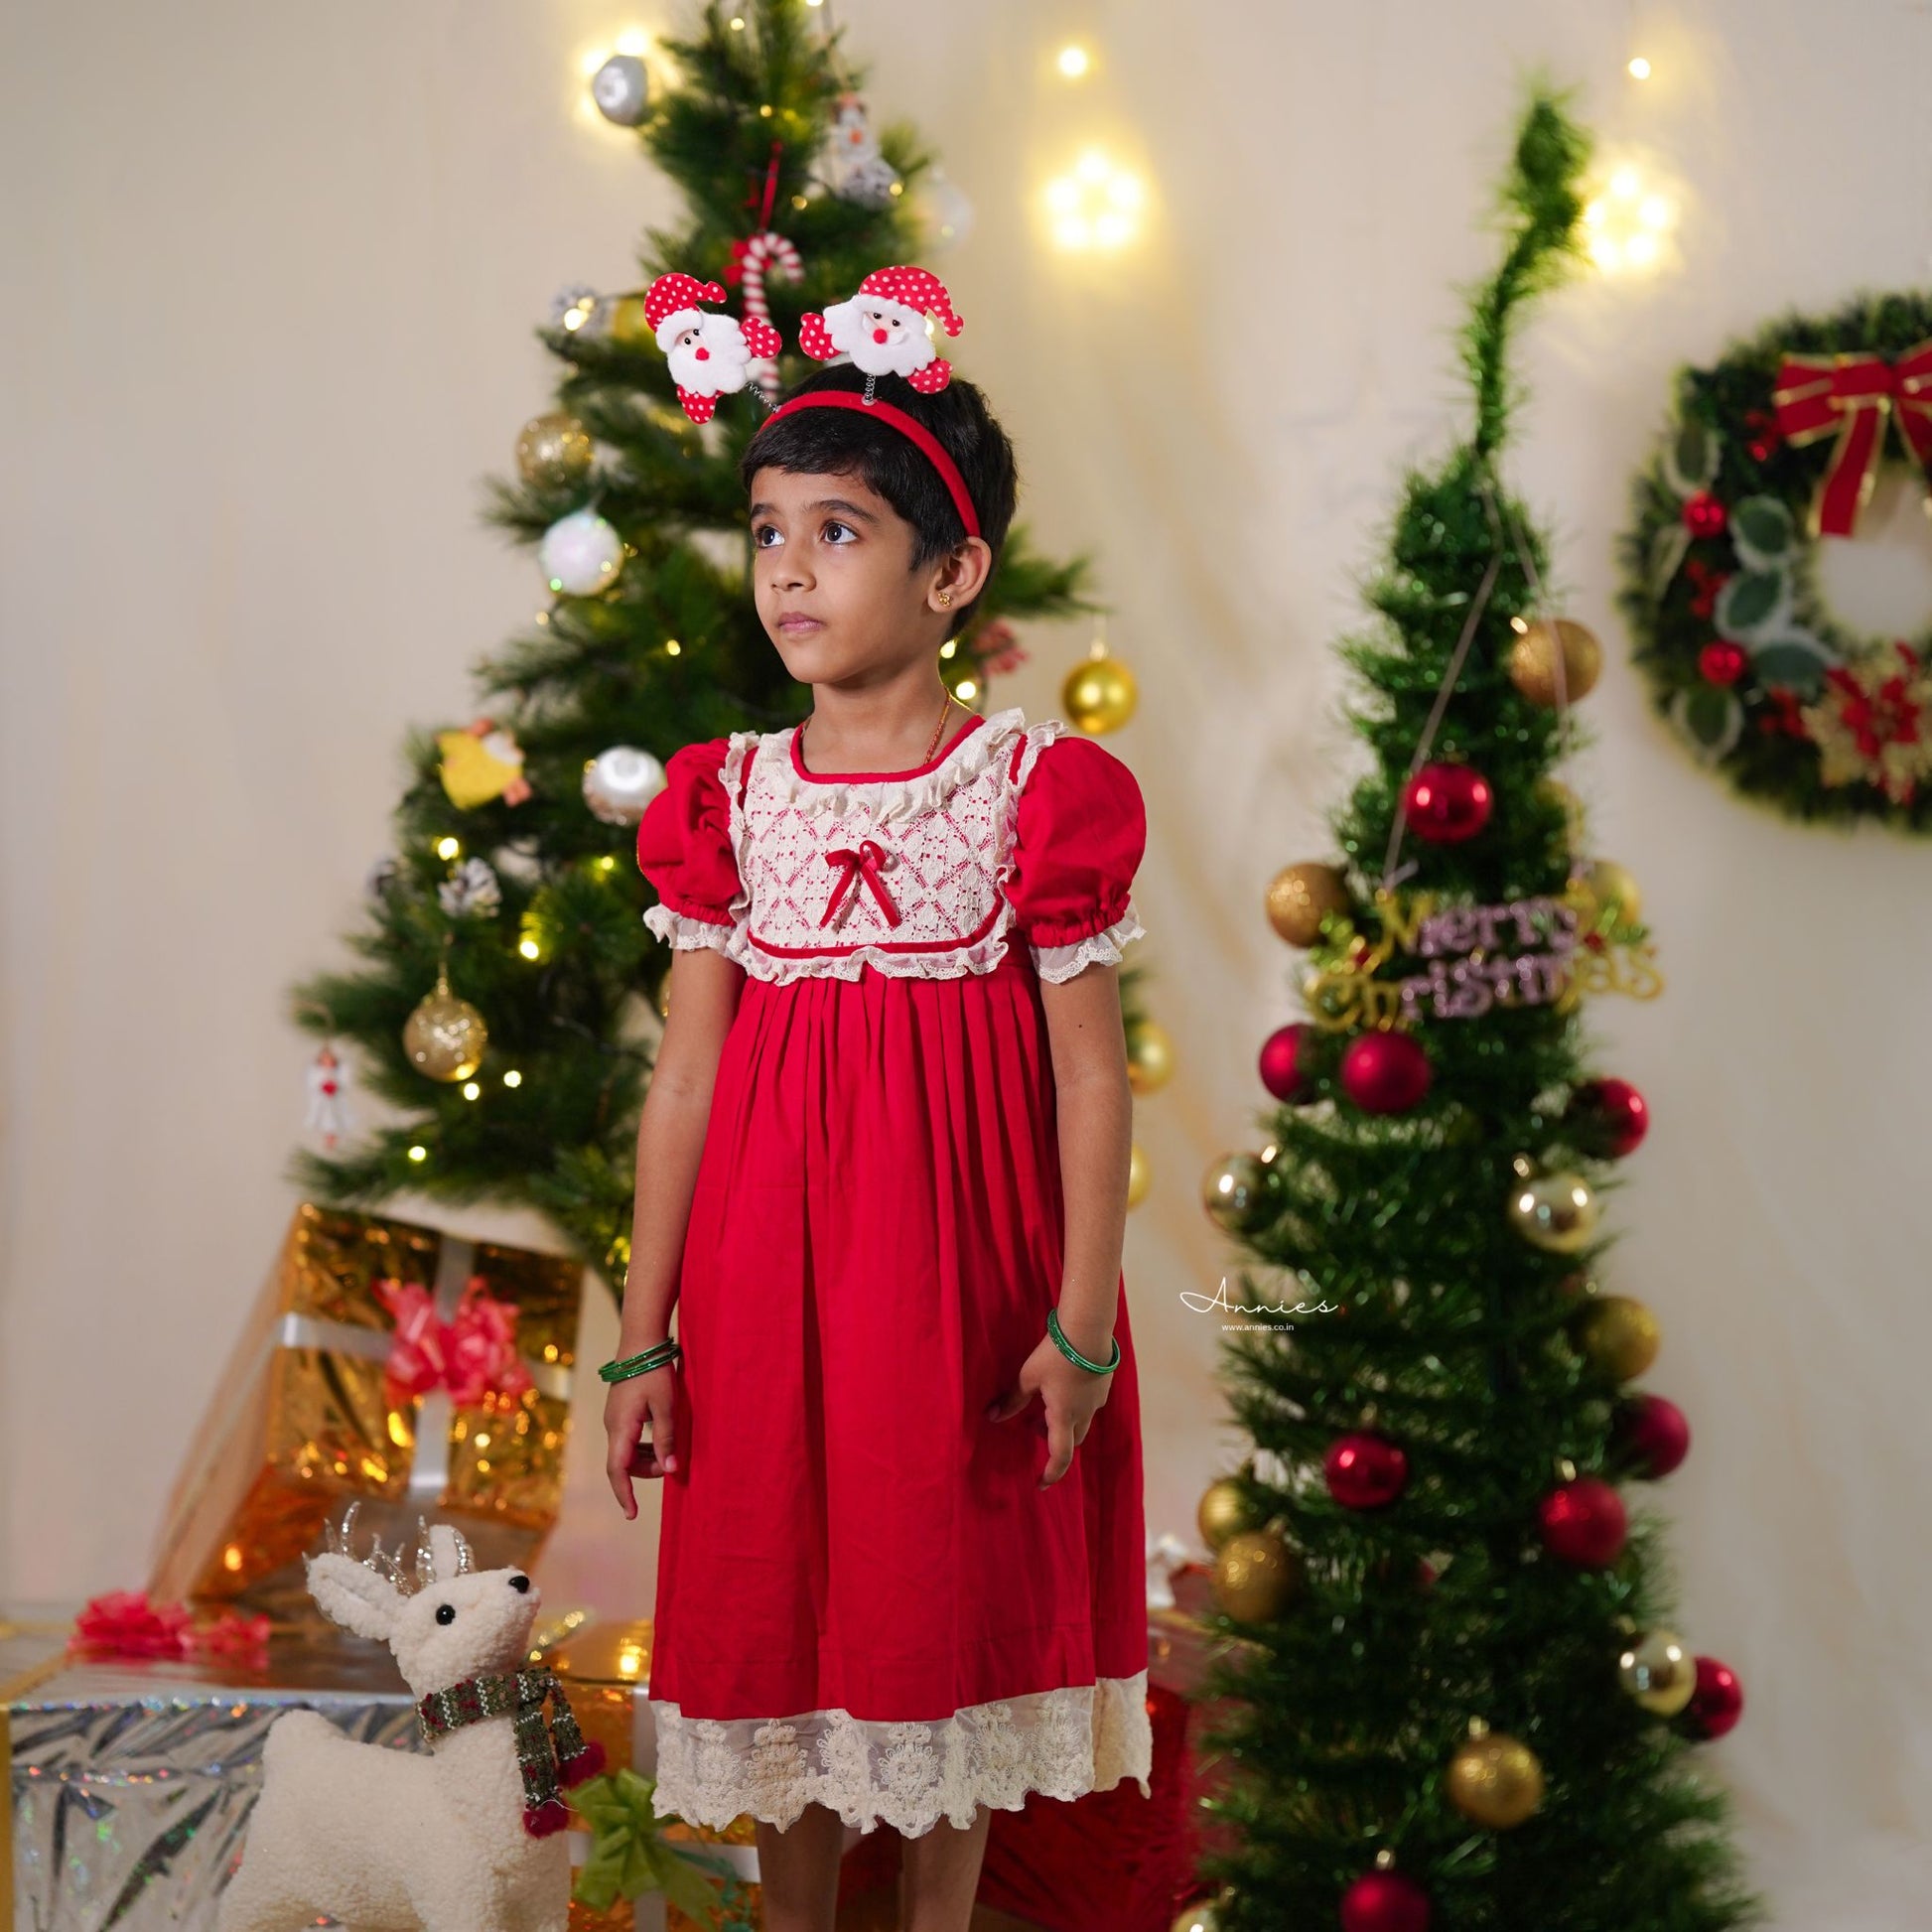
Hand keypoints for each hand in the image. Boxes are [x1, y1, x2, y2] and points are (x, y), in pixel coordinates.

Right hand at [604, 1366, 677, 1519]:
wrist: (640, 1343)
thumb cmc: (655, 1373)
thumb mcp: (666, 1406)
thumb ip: (666, 1439)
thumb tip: (670, 1470)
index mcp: (620, 1428)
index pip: (618, 1469)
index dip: (624, 1493)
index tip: (631, 1514)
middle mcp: (612, 1426)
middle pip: (623, 1463)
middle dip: (645, 1472)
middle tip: (671, 1466)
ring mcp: (614, 1419)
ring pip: (626, 1452)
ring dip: (646, 1459)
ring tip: (669, 1453)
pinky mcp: (620, 1412)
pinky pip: (628, 1439)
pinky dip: (643, 1447)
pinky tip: (660, 1440)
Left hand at [985, 1330, 1114, 1488]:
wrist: (1088, 1330)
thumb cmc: (1055, 1356)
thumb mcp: (1028, 1377)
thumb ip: (1012, 1399)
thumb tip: (992, 1417)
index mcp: (1064, 1417)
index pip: (1061, 1457)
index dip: (1051, 1474)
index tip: (1041, 1484)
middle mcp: (1084, 1413)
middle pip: (1072, 1441)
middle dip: (1055, 1443)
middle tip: (1036, 1430)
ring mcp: (1097, 1400)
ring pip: (1082, 1423)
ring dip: (1065, 1424)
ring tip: (1047, 1405)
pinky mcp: (1103, 1386)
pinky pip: (1088, 1406)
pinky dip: (1075, 1407)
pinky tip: (1064, 1386)